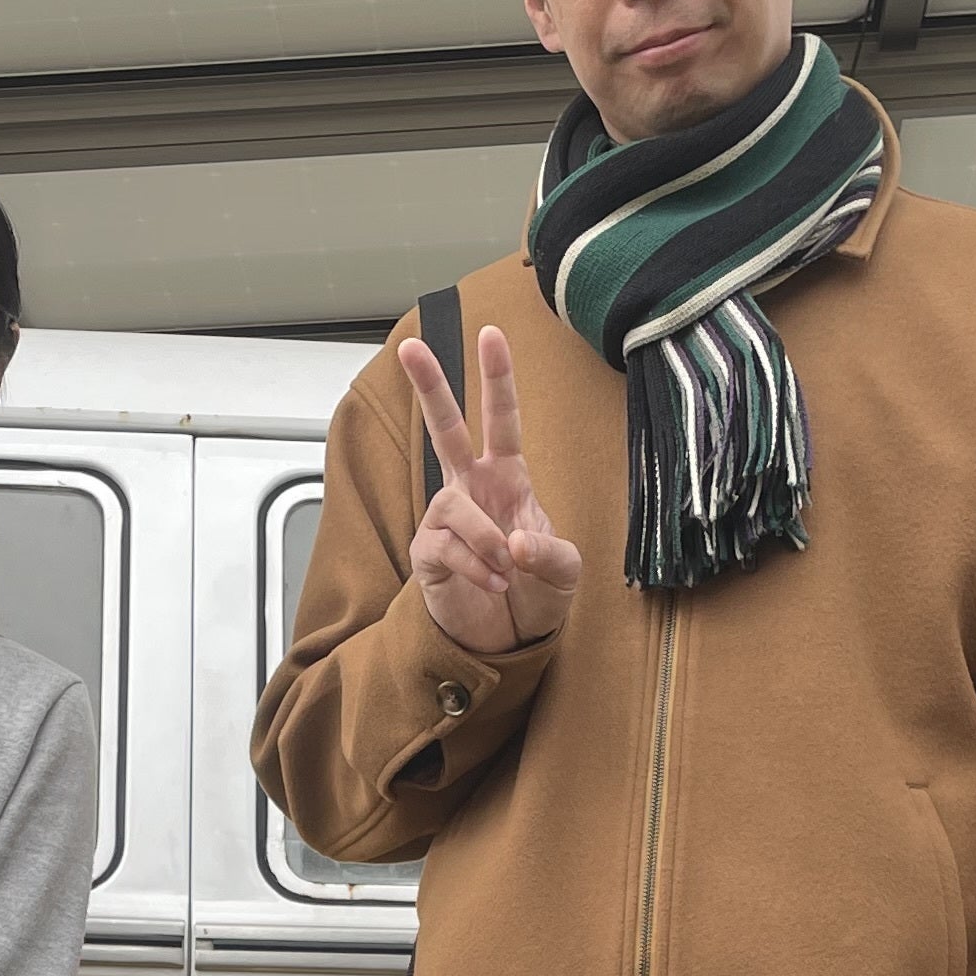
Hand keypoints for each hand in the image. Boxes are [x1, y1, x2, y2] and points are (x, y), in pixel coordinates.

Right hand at [399, 324, 580, 655]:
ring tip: (508, 568)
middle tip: (411, 348)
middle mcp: (472, 489)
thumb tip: (515, 542)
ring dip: (485, 537)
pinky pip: (446, 546)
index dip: (497, 379)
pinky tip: (494, 582)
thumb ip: (552, 553)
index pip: (502, 420)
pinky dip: (476, 566)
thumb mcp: (564, 572)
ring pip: (453, 504)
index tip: (491, 334)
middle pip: (446, 428)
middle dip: (430, 387)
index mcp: (507, 479)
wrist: (508, 641)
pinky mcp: (428, 553)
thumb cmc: (536, 593)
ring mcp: (446, 520)